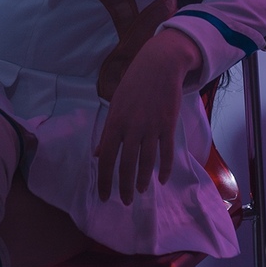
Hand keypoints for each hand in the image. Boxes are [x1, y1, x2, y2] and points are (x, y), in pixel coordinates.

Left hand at [95, 29, 202, 205]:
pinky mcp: (168, 124)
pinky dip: (164, 169)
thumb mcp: (115, 105)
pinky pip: (166, 153)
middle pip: (126, 164)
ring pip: (146, 162)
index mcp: (115, 121)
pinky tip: (162, 179)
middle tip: (124, 201)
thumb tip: (97, 155)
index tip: (104, 196)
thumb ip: (108, 132)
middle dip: (123, 187)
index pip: (106, 157)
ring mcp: (151, 126)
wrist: (159, 65)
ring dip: (142, 180)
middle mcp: (132, 126)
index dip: (104, 180)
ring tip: (140, 192)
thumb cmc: (134, 85)